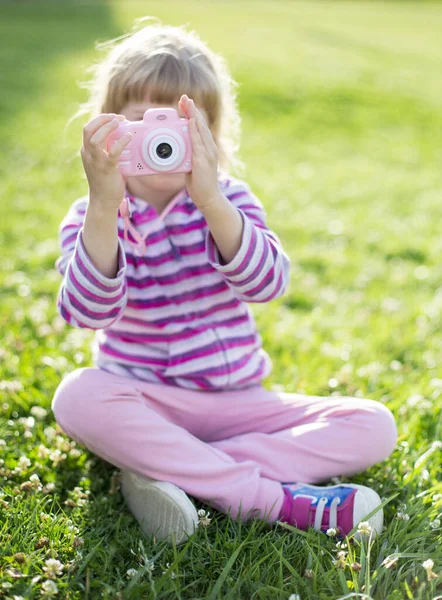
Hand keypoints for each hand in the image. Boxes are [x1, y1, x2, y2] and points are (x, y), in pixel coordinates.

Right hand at [80, 113, 131, 212]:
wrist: (103, 201)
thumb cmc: (106, 182)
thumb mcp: (103, 163)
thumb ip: (108, 151)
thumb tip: (123, 138)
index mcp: (86, 151)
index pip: (88, 128)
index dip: (101, 119)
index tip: (114, 117)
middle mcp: (88, 155)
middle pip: (88, 129)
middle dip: (102, 119)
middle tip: (118, 117)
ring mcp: (96, 162)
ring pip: (95, 138)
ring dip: (107, 127)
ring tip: (120, 123)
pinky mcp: (107, 169)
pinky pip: (112, 152)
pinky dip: (121, 142)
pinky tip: (129, 136)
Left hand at [178, 94, 221, 211]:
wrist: (209, 198)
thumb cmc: (200, 184)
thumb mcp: (191, 166)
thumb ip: (185, 156)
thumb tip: (174, 151)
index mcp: (207, 148)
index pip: (199, 127)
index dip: (192, 113)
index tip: (185, 103)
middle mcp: (209, 148)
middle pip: (201, 124)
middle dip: (192, 109)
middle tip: (184, 97)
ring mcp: (208, 154)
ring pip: (200, 130)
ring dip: (193, 116)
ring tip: (187, 104)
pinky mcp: (203, 161)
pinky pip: (198, 143)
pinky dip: (194, 131)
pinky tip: (191, 123)